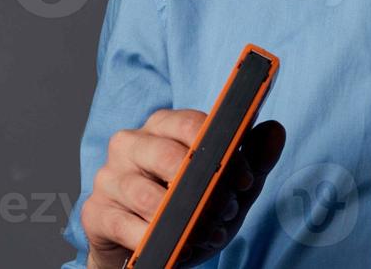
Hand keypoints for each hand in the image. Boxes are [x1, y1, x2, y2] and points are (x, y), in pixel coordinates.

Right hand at [81, 109, 286, 268]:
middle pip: (166, 155)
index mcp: (164, 124)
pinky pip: (125, 225)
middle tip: (225, 210)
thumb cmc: (191, 204)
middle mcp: (131, 143)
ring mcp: (108, 176)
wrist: (152, 246)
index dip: (221, 150)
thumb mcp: (228, 182)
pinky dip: (154, 239)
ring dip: (181, 219)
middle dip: (202, 188)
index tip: (245, 180)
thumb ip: (253, 156)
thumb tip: (275, 129)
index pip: (193, 124)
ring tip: (204, 233)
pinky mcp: (95, 212)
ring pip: (147, 195)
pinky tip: (174, 247)